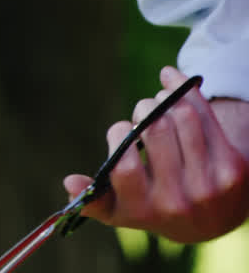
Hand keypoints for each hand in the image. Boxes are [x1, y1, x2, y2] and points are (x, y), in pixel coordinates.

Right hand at [65, 67, 248, 242]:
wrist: (211, 219)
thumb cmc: (152, 206)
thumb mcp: (120, 210)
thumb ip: (94, 199)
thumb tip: (68, 181)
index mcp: (142, 211)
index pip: (124, 165)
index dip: (119, 135)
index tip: (122, 128)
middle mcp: (177, 203)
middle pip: (156, 131)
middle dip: (144, 110)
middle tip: (143, 110)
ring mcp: (209, 187)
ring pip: (182, 118)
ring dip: (165, 100)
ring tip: (160, 103)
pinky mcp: (233, 170)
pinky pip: (206, 117)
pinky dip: (187, 91)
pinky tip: (174, 82)